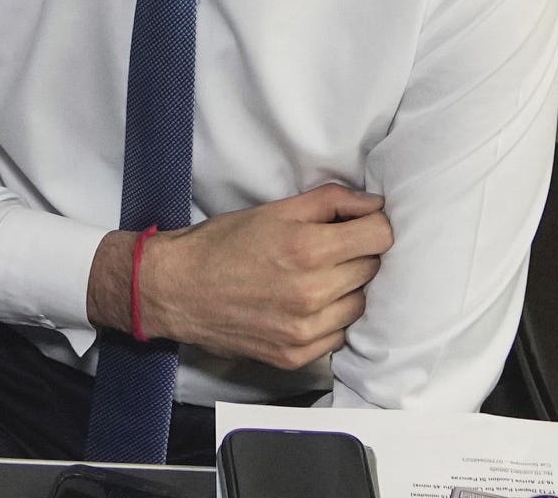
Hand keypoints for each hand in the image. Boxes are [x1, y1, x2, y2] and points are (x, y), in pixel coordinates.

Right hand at [101, 186, 392, 370]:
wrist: (178, 290)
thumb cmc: (223, 244)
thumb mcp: (275, 210)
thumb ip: (331, 202)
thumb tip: (374, 204)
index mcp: (307, 250)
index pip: (379, 237)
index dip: (374, 225)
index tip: (362, 224)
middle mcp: (312, 294)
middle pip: (372, 270)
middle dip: (358, 254)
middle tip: (333, 247)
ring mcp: (305, 331)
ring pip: (360, 305)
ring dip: (349, 289)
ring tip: (320, 276)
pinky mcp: (296, 356)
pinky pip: (339, 336)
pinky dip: (332, 319)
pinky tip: (309, 304)